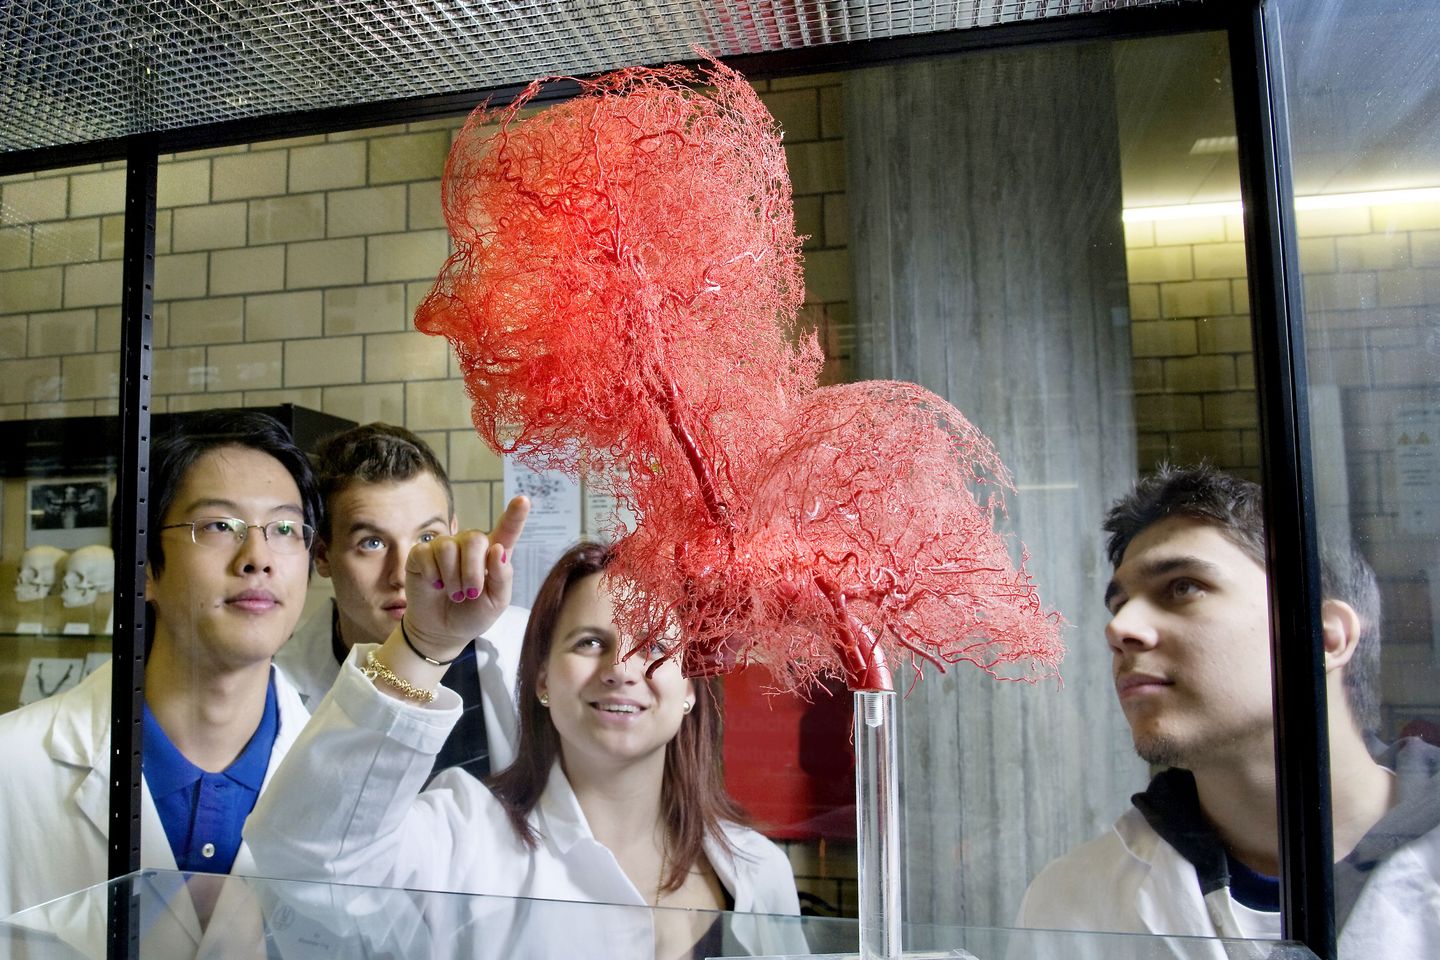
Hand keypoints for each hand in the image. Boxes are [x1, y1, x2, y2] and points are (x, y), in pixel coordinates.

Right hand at [401, 496, 529, 662]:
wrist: (443, 631)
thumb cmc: (473, 614)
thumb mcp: (496, 602)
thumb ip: (502, 577)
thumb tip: (498, 550)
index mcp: (493, 554)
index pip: (507, 530)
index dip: (515, 515)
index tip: (523, 500)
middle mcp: (470, 545)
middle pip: (474, 540)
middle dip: (472, 571)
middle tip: (469, 594)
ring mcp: (445, 547)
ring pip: (449, 547)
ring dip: (452, 578)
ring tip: (454, 593)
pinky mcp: (421, 553)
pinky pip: (427, 555)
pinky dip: (433, 575)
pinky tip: (435, 585)